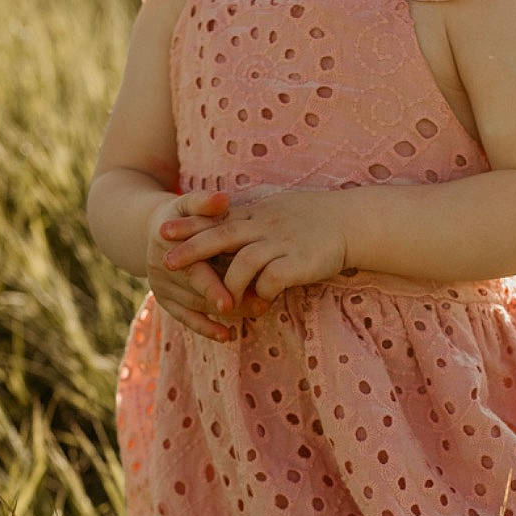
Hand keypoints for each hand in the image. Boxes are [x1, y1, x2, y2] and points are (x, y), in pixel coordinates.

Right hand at [146, 189, 271, 342]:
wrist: (154, 229)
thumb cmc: (182, 213)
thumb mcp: (188, 203)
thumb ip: (204, 202)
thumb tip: (222, 200)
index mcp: (169, 247)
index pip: (193, 272)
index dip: (213, 287)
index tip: (231, 302)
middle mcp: (163, 271)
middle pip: (199, 294)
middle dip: (230, 301)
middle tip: (262, 306)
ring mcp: (163, 288)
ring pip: (197, 307)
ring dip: (227, 313)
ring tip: (258, 312)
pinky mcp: (166, 301)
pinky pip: (186, 319)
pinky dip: (206, 328)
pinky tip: (227, 335)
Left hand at [159, 188, 348, 308]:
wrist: (353, 222)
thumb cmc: (315, 220)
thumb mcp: (279, 210)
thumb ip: (253, 220)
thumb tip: (231, 228)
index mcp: (257, 214)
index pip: (216, 219)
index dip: (189, 225)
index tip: (163, 231)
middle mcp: (265, 226)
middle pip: (220, 236)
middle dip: (192, 250)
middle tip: (168, 263)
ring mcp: (281, 243)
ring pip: (243, 264)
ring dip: (229, 287)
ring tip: (224, 306)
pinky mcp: (298, 262)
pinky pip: (270, 281)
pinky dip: (260, 295)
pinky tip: (260, 305)